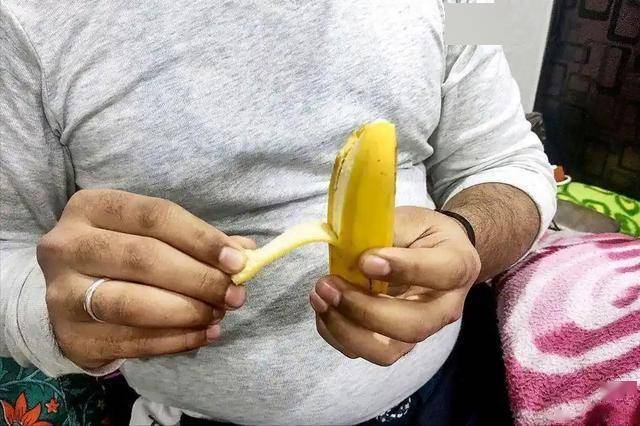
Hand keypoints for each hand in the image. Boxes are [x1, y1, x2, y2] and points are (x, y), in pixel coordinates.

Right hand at [37, 189, 254, 369]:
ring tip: (217, 316)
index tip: (238, 260)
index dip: (201, 238)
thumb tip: (245, 252)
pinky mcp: (70, 336)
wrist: (69, 294)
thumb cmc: (121, 255)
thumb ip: (196, 241)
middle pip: (143, 258)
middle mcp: (66, 246)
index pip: (155, 216)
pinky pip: (130, 341)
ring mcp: (61, 293)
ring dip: (186, 313)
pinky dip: (174, 341)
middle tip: (234, 294)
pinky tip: (202, 336)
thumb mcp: (151, 235)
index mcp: (90, 207)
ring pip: (132, 304)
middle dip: (199, 279)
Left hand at [309, 206, 480, 365]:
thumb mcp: (410, 219)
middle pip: (413, 326)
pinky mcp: (396, 341)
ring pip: (388, 350)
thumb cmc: (421, 234)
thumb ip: (385, 231)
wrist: (436, 253)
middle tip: (330, 285)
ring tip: (320, 297)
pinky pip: (365, 352)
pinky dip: (337, 335)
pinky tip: (324, 308)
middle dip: (364, 310)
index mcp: (458, 265)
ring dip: (346, 329)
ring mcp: (421, 329)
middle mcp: (445, 306)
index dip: (401, 269)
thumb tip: (348, 249)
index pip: (440, 273)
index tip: (365, 260)